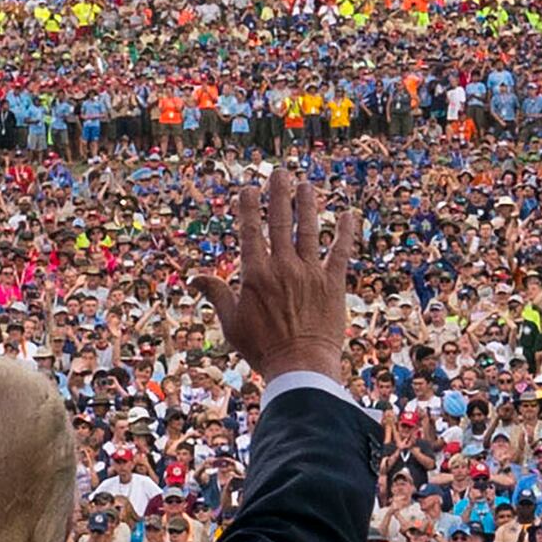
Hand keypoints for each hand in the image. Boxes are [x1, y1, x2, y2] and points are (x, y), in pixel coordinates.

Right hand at [193, 164, 356, 385]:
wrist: (301, 368)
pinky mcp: (333, 284)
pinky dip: (345, 232)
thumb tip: (193, 277)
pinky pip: (340, 252)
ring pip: (309, 229)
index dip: (249, 206)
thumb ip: (216, 294)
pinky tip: (349, 215)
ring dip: (308, 204)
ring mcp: (310, 273)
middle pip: (280, 221)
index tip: (248, 189)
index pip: (250, 231)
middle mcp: (283, 267)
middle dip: (279, 194)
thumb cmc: (262, 349)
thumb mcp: (231, 323)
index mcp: (255, 274)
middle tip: (280, 173)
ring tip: (306, 185)